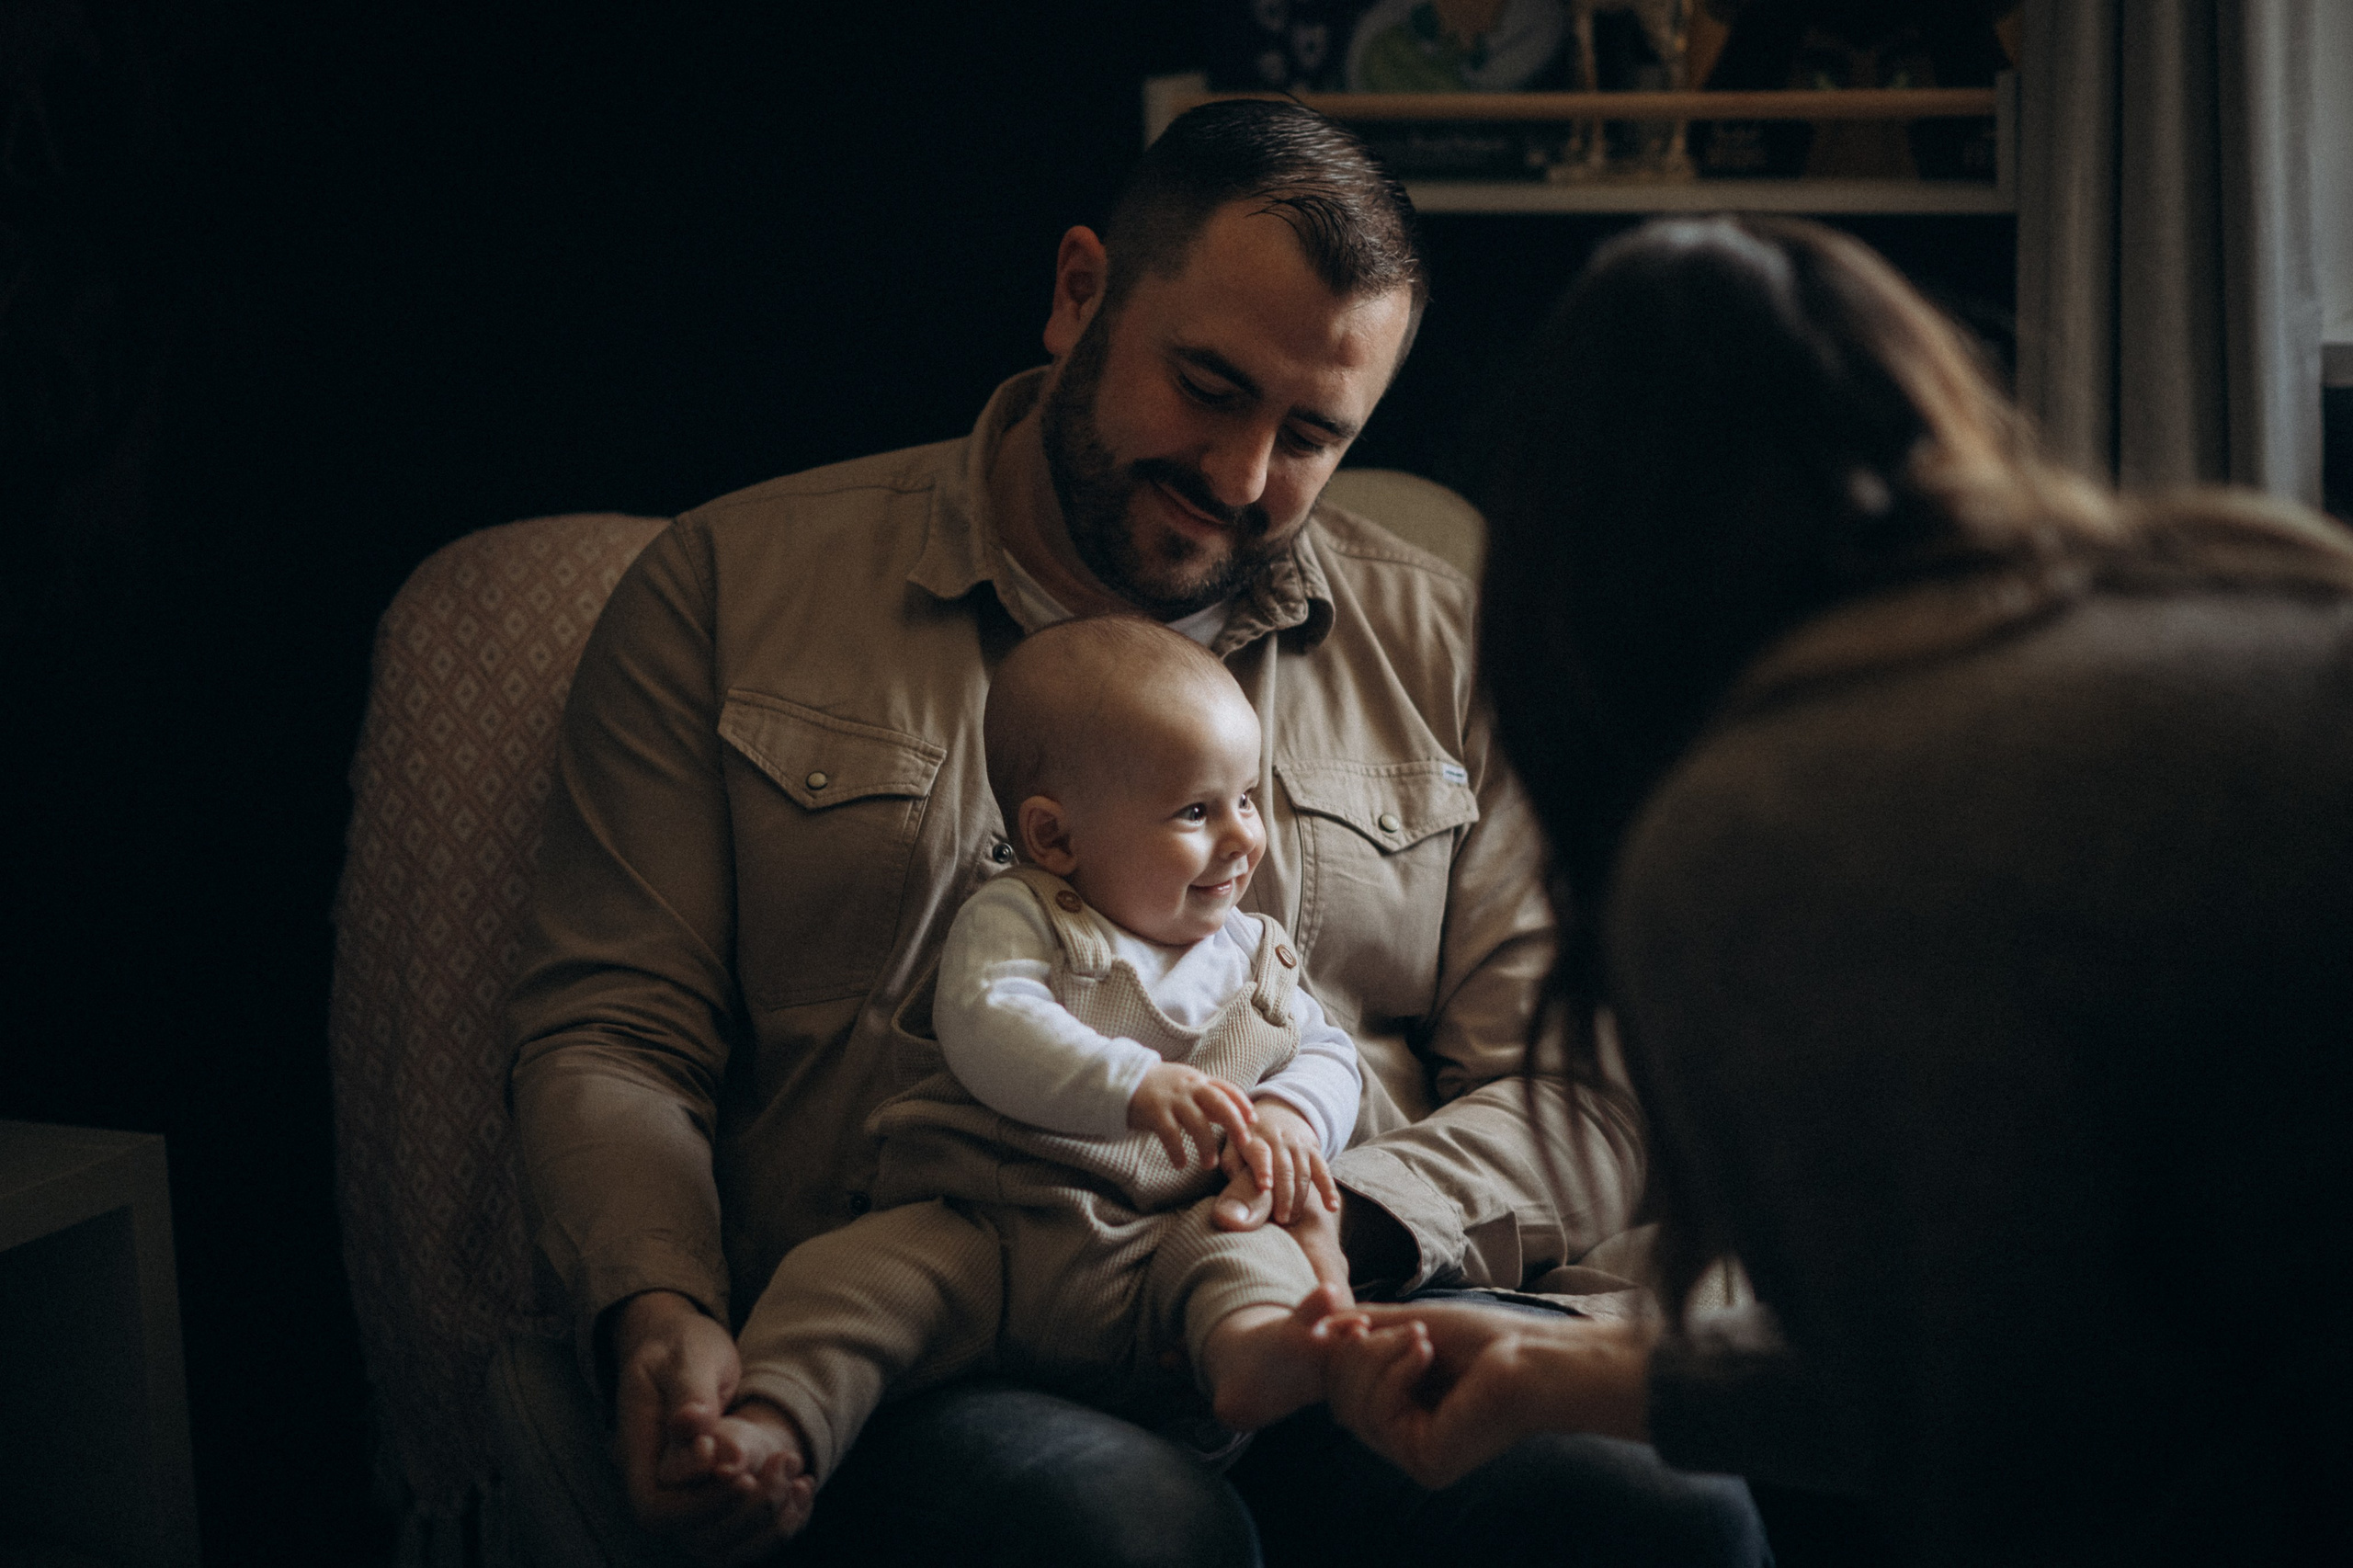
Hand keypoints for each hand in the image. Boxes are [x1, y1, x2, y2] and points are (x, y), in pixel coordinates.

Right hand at [609, 1290, 802, 1564]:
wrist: (680, 1345)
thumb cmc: (680, 1346)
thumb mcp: (688, 1357)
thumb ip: (690, 1394)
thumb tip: (694, 1427)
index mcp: (638, 1450)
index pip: (656, 1507)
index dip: (698, 1503)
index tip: (741, 1474)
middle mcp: (656, 1480)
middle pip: (687, 1532)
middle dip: (742, 1510)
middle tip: (782, 1464)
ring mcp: (682, 1489)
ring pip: (716, 1539)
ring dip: (764, 1518)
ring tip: (798, 1474)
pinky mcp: (709, 1490)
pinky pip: (738, 1527)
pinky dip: (776, 1519)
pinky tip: (804, 1486)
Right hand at [1128, 1062, 1254, 1169]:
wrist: (1123, 1080)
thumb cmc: (1160, 1088)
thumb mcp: (1186, 1085)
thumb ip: (1207, 1098)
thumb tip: (1235, 1116)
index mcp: (1198, 1081)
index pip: (1227, 1089)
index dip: (1242, 1104)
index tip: (1252, 1121)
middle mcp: (1189, 1087)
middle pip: (1219, 1102)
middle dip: (1234, 1123)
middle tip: (1243, 1143)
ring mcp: (1172, 1099)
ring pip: (1197, 1123)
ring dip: (1206, 1146)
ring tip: (1210, 1164)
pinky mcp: (1155, 1112)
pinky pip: (1171, 1135)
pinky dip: (1178, 1152)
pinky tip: (1180, 1164)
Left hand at [1230, 1099, 1338, 1226]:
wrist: (1279, 1110)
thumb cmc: (1250, 1136)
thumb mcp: (1234, 1143)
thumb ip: (1232, 1165)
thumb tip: (1232, 1189)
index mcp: (1254, 1137)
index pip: (1261, 1153)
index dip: (1263, 1169)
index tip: (1265, 1186)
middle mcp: (1278, 1139)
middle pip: (1285, 1170)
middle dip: (1283, 1197)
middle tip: (1279, 1220)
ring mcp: (1298, 1145)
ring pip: (1302, 1174)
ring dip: (1298, 1199)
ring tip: (1290, 1220)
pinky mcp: (1314, 1150)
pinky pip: (1323, 1171)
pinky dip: (1328, 1189)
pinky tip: (1331, 1207)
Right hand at [1315, 1303, 1654, 1489]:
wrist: (1535, 1357)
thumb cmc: (1487, 1339)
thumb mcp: (1410, 1325)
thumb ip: (1365, 1331)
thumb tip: (1319, 1326)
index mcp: (1404, 1411)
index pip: (1343, 1388)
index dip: (1337, 1351)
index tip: (1347, 1317)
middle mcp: (1406, 1439)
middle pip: (1340, 1400)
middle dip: (1356, 1353)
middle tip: (1394, 1325)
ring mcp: (1414, 1455)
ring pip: (1352, 1408)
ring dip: (1378, 1358)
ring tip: (1420, 1337)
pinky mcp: (1424, 1464)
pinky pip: (1377, 1417)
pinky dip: (1394, 1373)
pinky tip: (1425, 1354)